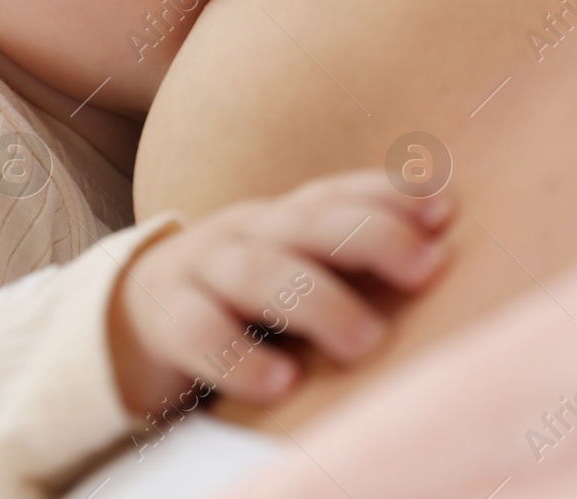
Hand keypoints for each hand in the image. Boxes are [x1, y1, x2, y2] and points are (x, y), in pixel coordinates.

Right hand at [108, 170, 451, 415]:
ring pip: (259, 274)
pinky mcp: (164, 318)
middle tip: (424, 270)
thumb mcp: (292, 265)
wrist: (132, 317)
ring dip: (316, 303)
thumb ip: (352, 254)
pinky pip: (197, 332)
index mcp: (282, 218)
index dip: (387, 196)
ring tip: (364, 342)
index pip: (336, 193)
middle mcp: (245, 232)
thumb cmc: (240, 297)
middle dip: (370, 238)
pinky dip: (238, 357)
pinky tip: (279, 383)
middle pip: (308, 222)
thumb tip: (445, 237)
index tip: (442, 213)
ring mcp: (201, 269)